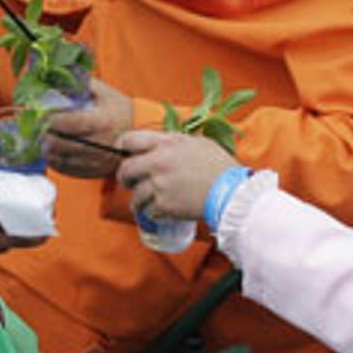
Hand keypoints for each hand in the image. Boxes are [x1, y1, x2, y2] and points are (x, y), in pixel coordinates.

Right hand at [0, 172, 47, 254]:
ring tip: (30, 232)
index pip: (22, 218)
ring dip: (21, 240)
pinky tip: (6, 236)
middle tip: (46, 229)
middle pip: (22, 238)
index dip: (40, 221)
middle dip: (38, 236)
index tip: (49, 216)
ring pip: (10, 245)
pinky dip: (4, 243)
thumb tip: (12, 176)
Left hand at [43, 78, 133, 179]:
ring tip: (40, 140)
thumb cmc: (120, 110)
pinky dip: (55, 162)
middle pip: (61, 143)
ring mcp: (95, 160)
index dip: (51, 120)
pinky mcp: (93, 171)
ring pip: (61, 159)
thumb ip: (84, 83)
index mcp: (100, 121)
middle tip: (35, 128)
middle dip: (44, 135)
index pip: (69, 123)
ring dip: (46, 149)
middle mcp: (98, 143)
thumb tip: (61, 72)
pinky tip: (50, 153)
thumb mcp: (106, 93)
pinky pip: (68, 170)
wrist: (141, 134)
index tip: (39, 114)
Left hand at [116, 130, 239, 221]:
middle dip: (124, 177)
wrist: (231, 192)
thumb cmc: (219, 166)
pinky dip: (154, 212)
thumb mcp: (197, 143)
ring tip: (148, 202)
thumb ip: (173, 142)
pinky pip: (149, 211)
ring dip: (139, 200)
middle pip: (125, 170)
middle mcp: (158, 162)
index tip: (123, 153)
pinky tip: (164, 210)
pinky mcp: (164, 205)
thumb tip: (159, 144)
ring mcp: (159, 185)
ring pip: (135, 195)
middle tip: (128, 181)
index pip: (130, 140)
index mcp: (166, 143)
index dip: (122, 146)